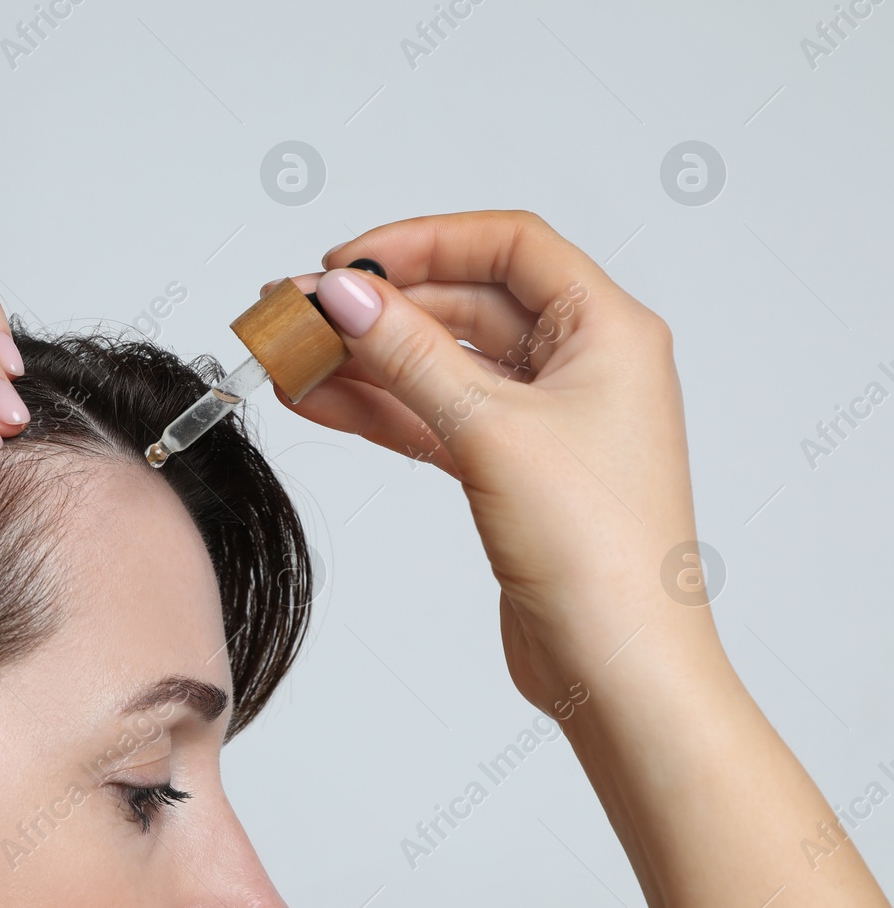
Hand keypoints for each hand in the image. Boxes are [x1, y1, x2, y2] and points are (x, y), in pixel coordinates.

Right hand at [283, 211, 888, 904]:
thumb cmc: (599, 552)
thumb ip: (408, 353)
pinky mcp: (510, 467)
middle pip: (465, 302)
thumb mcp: (489, 431)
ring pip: (440, 362)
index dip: (423, 241)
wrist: (616, 667)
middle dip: (378, 305)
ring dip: (365, 359)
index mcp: (607, 331)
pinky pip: (432, 414)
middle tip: (302, 311)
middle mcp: (581, 364)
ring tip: (291, 356)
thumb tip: (346, 292)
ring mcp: (543, 418)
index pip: (508, 246)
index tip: (350, 260)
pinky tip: (319, 400)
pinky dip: (377, 406)